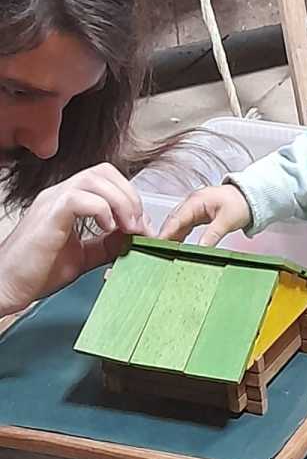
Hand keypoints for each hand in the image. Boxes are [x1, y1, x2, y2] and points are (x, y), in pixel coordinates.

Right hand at [0, 163, 147, 314]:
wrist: (8, 286)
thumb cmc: (37, 271)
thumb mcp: (84, 256)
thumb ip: (108, 244)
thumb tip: (134, 237)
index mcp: (69, 201)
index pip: (106, 179)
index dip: (130, 197)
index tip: (141, 226)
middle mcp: (60, 195)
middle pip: (104, 172)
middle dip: (130, 196)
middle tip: (138, 225)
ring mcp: (52, 202)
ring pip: (95, 178)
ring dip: (121, 202)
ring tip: (128, 228)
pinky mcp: (49, 215)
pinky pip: (80, 197)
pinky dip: (102, 210)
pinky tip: (107, 229)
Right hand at [159, 185, 250, 245]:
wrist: (250, 197)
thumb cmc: (240, 204)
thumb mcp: (226, 221)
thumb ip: (212, 235)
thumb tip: (200, 249)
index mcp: (196, 200)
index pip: (176, 218)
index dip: (166, 232)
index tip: (157, 244)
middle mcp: (191, 203)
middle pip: (173, 221)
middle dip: (164, 235)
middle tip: (156, 251)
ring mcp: (193, 208)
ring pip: (177, 224)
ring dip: (171, 237)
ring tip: (164, 252)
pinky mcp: (197, 214)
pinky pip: (184, 226)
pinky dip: (179, 235)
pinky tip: (177, 246)